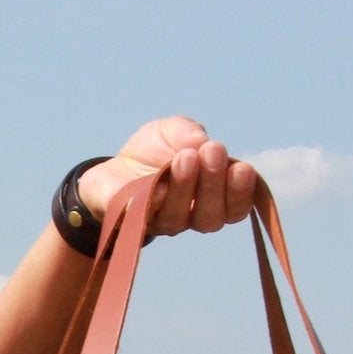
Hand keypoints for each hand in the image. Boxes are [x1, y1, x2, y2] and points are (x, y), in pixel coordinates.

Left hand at [75, 117, 255, 236]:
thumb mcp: (172, 131)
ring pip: (178, 218)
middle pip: (210, 217)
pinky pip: (141, 219)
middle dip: (214, 183)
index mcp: (210, 197)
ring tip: (185, 157)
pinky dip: (152, 203)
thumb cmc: (153, 151)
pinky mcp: (129, 223)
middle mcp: (189, 216)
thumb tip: (200, 141)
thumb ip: (188, 132)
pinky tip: (157, 186)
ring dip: (185, 188)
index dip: (241, 194)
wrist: (112, 166)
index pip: (234, 208)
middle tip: (212, 151)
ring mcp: (159, 223)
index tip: (241, 168)